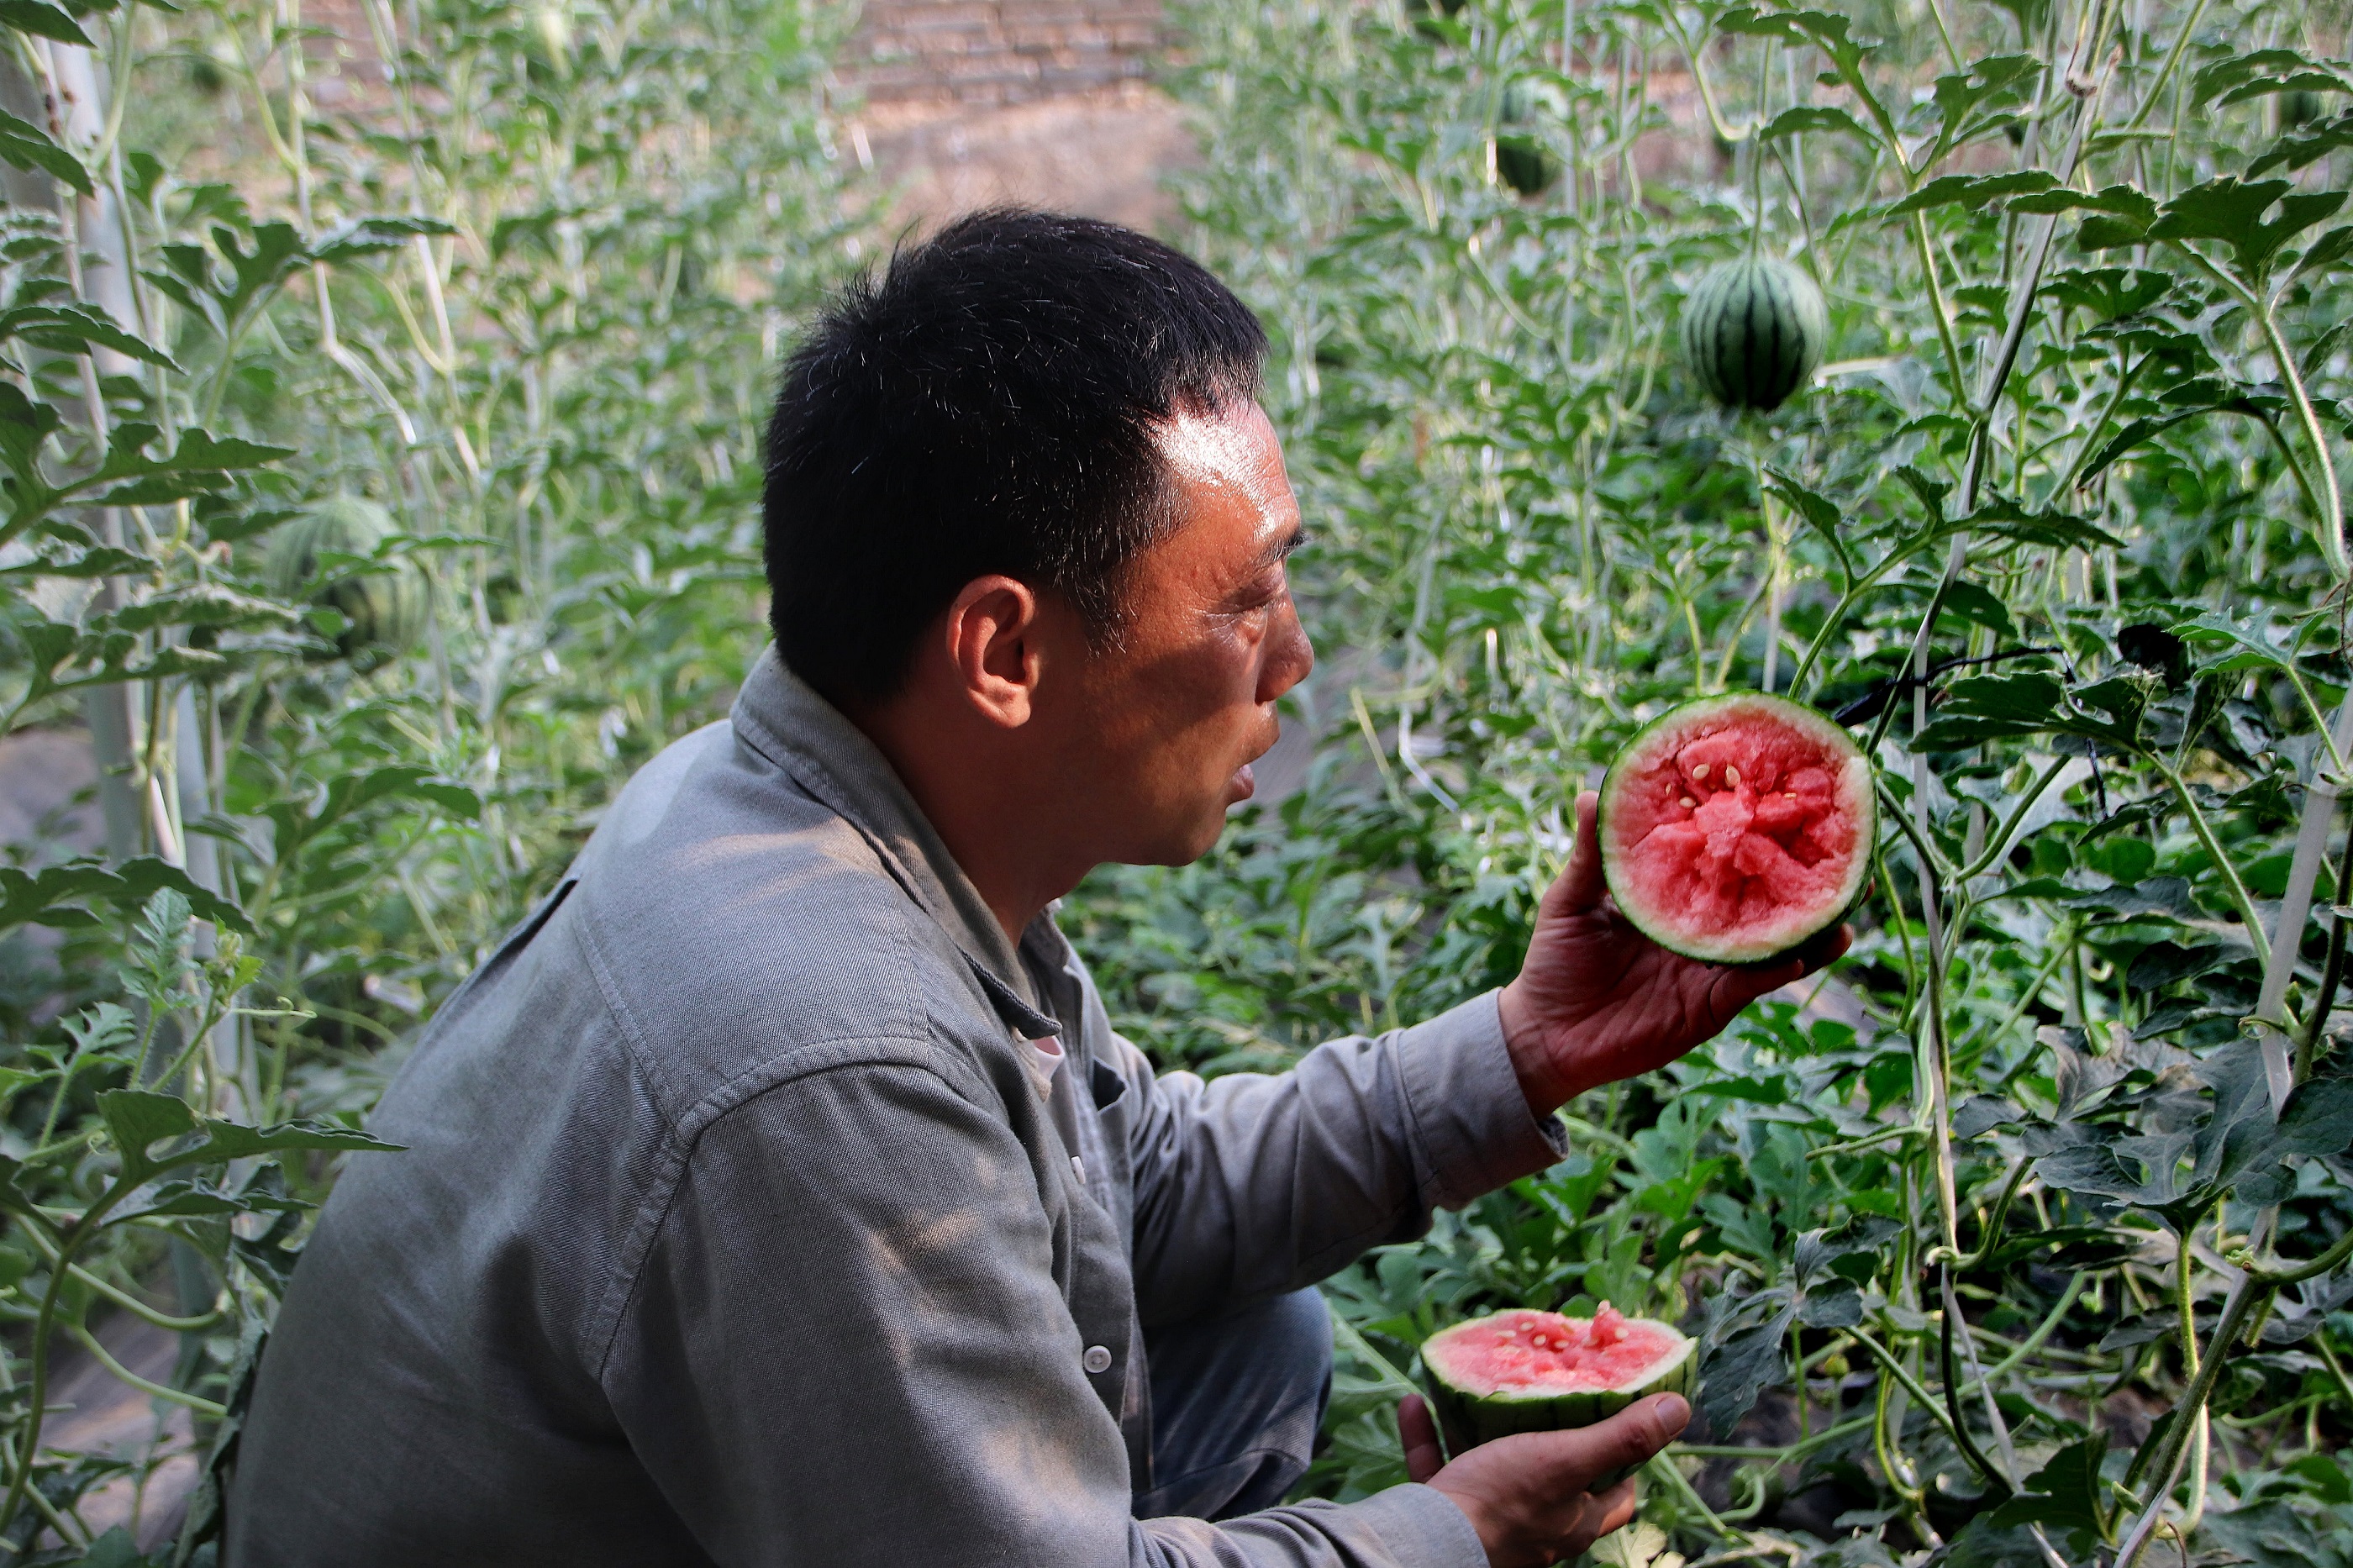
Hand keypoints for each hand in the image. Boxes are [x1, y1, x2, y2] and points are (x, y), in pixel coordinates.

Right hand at [1400, 1391, 1688, 1567]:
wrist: (1430, 1542)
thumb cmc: (1504, 1503)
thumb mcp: (1566, 1459)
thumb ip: (1621, 1436)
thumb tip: (1680, 1408)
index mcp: (1574, 1519)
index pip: (1617, 1496)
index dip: (1626, 1463)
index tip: (1620, 1421)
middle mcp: (1537, 1526)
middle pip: (1555, 1482)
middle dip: (1550, 1441)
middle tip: (1547, 1398)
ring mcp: (1489, 1520)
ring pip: (1490, 1468)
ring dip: (1479, 1426)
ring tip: (1477, 1389)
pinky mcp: (1444, 1511)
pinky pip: (1437, 1466)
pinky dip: (1428, 1434)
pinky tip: (1415, 1401)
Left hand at [1498, 790, 1850, 1111]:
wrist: (1546, 1033)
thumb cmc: (1556, 961)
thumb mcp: (1571, 900)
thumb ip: (1592, 854)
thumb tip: (1589, 793)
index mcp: (1676, 896)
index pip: (1724, 860)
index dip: (1754, 835)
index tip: (1790, 803)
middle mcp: (1703, 929)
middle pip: (1763, 900)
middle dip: (1804, 879)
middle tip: (1848, 851)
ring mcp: (1711, 968)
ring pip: (1773, 944)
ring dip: (1811, 928)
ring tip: (1847, 905)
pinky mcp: (1710, 1006)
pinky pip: (1751, 985)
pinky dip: (1775, 969)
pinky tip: (1800, 953)